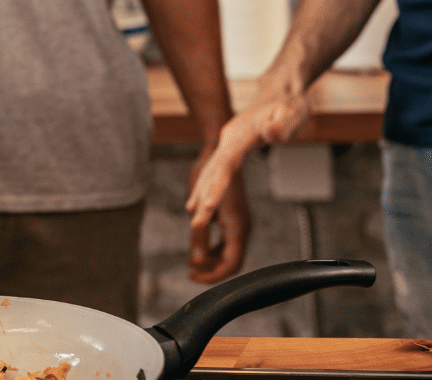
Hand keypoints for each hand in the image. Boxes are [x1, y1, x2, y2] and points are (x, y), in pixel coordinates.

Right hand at [185, 92, 310, 232]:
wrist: (281, 89)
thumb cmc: (289, 102)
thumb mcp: (293, 111)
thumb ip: (281, 124)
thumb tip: (270, 133)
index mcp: (240, 135)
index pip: (224, 165)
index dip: (216, 188)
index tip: (206, 207)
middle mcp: (229, 140)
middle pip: (212, 172)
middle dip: (204, 198)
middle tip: (196, 225)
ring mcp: (228, 143)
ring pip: (211, 171)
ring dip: (202, 193)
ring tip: (193, 216)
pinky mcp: (232, 146)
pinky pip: (216, 169)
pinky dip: (207, 184)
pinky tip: (202, 198)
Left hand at [186, 146, 249, 283]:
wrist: (220, 153)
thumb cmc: (210, 177)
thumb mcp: (200, 210)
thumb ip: (199, 236)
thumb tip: (195, 261)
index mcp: (237, 228)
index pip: (231, 265)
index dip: (213, 276)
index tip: (193, 277)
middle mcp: (241, 228)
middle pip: (231, 263)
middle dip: (211, 271)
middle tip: (190, 272)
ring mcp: (238, 224)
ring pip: (228, 254)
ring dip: (211, 261)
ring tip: (192, 262)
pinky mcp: (233, 219)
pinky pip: (225, 242)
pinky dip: (213, 250)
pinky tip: (198, 248)